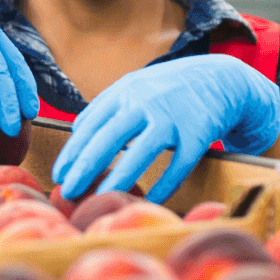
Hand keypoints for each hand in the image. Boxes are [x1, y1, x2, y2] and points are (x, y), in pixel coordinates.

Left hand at [52, 54, 279, 202]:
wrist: (219, 78)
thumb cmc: (168, 88)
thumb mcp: (135, 87)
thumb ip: (107, 107)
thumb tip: (76, 131)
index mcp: (126, 92)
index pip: (91, 124)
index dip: (73, 152)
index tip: (59, 175)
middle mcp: (146, 102)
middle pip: (109, 138)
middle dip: (85, 167)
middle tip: (68, 191)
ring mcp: (173, 118)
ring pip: (142, 153)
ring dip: (119, 178)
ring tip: (101, 198)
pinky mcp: (198, 134)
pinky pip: (178, 165)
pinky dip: (164, 185)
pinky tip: (149, 201)